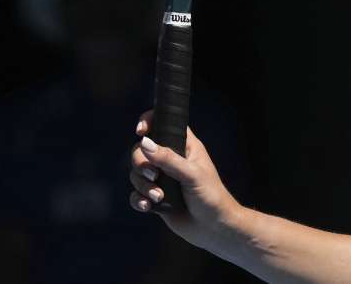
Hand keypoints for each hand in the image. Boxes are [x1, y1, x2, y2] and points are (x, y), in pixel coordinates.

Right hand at [129, 110, 243, 253]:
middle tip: (154, 176)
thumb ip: (168, 159)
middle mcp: (171, 160)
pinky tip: (147, 206)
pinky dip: (138, 199)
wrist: (214, 228)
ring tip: (159, 197)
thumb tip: (144, 143)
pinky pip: (136, 194)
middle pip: (141, 151)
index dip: (149, 122)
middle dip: (141, 164)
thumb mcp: (192, 174)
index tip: (141, 132)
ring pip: (137, 174)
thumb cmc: (211, 196)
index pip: (164, 124)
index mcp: (184, 146)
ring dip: (143, 186)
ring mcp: (162, 179)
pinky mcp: (156, 198)